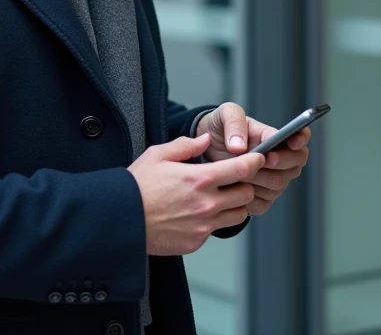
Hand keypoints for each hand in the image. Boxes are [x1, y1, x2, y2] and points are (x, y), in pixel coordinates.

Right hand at [127, 132, 263, 255]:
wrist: (121, 221)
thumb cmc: (136, 187)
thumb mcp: (158, 155)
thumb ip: (186, 145)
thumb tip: (206, 139)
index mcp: (200, 178)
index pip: (244, 169)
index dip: (256, 161)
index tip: (258, 157)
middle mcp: (207, 203)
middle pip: (247, 193)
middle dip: (244, 184)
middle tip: (234, 179)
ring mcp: (203, 225)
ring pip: (238, 214)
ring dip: (234, 205)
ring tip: (218, 197)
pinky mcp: (197, 241)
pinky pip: (217, 229)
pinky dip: (214, 221)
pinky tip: (197, 213)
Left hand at [198, 103, 309, 215]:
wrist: (205, 150)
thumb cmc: (221, 128)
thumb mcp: (225, 114)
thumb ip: (234, 123)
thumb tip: (239, 147)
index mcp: (277, 136)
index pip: (300, 136)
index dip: (301, 139)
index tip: (292, 141)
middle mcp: (281, 159)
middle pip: (295, 165)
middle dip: (280, 162)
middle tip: (264, 158)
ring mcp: (273, 180)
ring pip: (278, 185)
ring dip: (259, 179)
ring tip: (239, 171)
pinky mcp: (262, 199)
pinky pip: (263, 202)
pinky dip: (248, 196)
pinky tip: (235, 187)